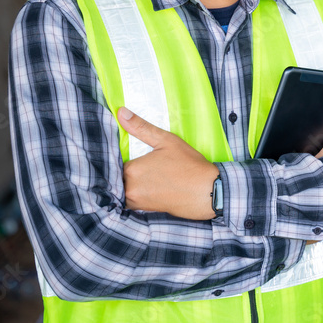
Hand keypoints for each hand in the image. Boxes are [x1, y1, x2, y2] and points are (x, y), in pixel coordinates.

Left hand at [118, 106, 218, 220]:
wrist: (206, 192)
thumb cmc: (188, 165)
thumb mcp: (166, 141)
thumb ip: (141, 127)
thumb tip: (121, 112)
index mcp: (132, 170)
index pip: (115, 161)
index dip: (123, 156)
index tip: (132, 154)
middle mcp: (129, 188)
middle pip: (117, 176)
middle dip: (124, 170)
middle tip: (140, 164)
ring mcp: (136, 201)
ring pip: (123, 188)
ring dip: (128, 182)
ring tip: (145, 174)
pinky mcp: (144, 210)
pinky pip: (130, 200)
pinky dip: (135, 192)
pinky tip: (148, 186)